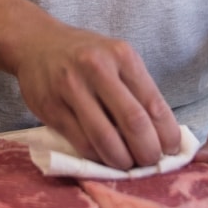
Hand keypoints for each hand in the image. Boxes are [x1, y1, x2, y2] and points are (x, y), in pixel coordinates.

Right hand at [12, 25, 180, 169]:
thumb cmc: (85, 55)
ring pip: (105, 138)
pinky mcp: (51, 107)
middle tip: (151, 163)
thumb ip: (136, 89)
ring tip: (128, 165)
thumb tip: (162, 134)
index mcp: (121, 55)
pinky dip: (98, 157)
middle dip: (148, 152)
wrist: (36, 43)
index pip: (154, 103)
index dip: (167, 134)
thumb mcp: (115, 58)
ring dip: (122, 161)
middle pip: (133, 121)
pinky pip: (81, 142)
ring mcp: (71, 87)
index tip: (171, 151)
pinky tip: (104, 157)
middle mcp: (97, 68)